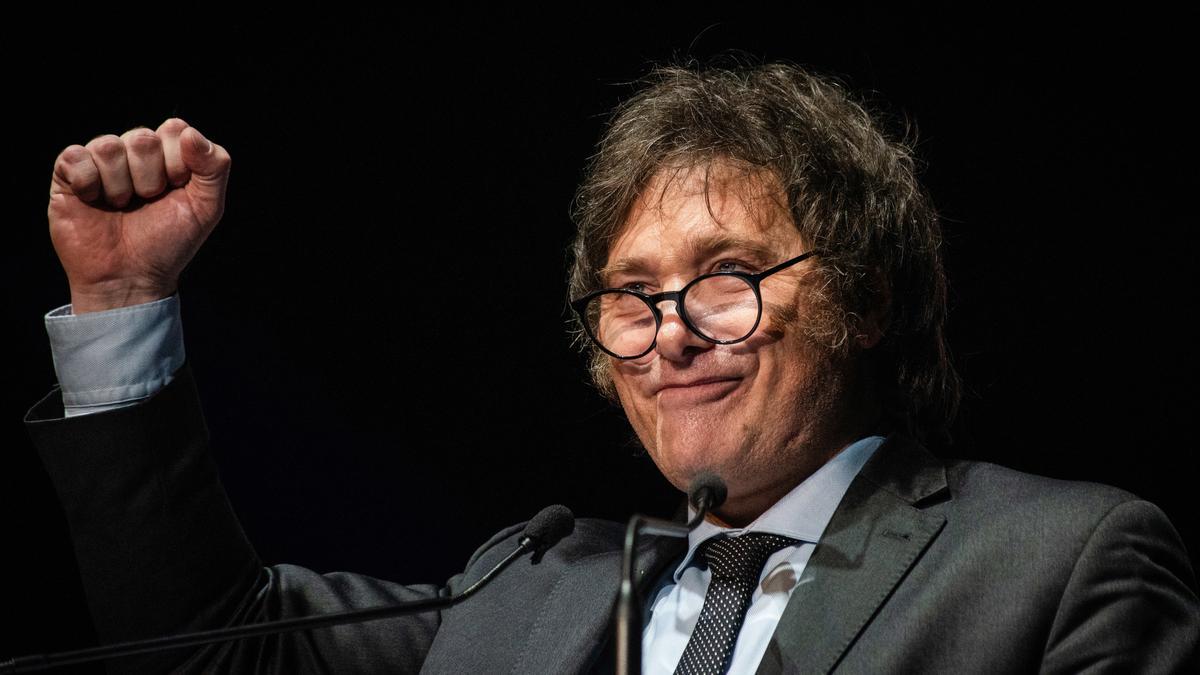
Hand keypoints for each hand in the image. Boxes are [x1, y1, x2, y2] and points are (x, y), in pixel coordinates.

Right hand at [47, 118, 230, 312]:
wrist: (130, 278)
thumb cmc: (167, 243)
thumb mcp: (206, 208)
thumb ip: (215, 167)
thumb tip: (190, 133)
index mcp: (168, 155)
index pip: (174, 129)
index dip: (178, 162)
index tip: (177, 190)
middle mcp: (133, 153)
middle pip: (142, 137)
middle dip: (150, 178)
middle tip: (146, 203)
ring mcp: (100, 162)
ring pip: (108, 146)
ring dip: (120, 186)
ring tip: (121, 207)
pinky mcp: (68, 174)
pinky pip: (75, 156)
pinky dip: (88, 183)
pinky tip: (93, 202)